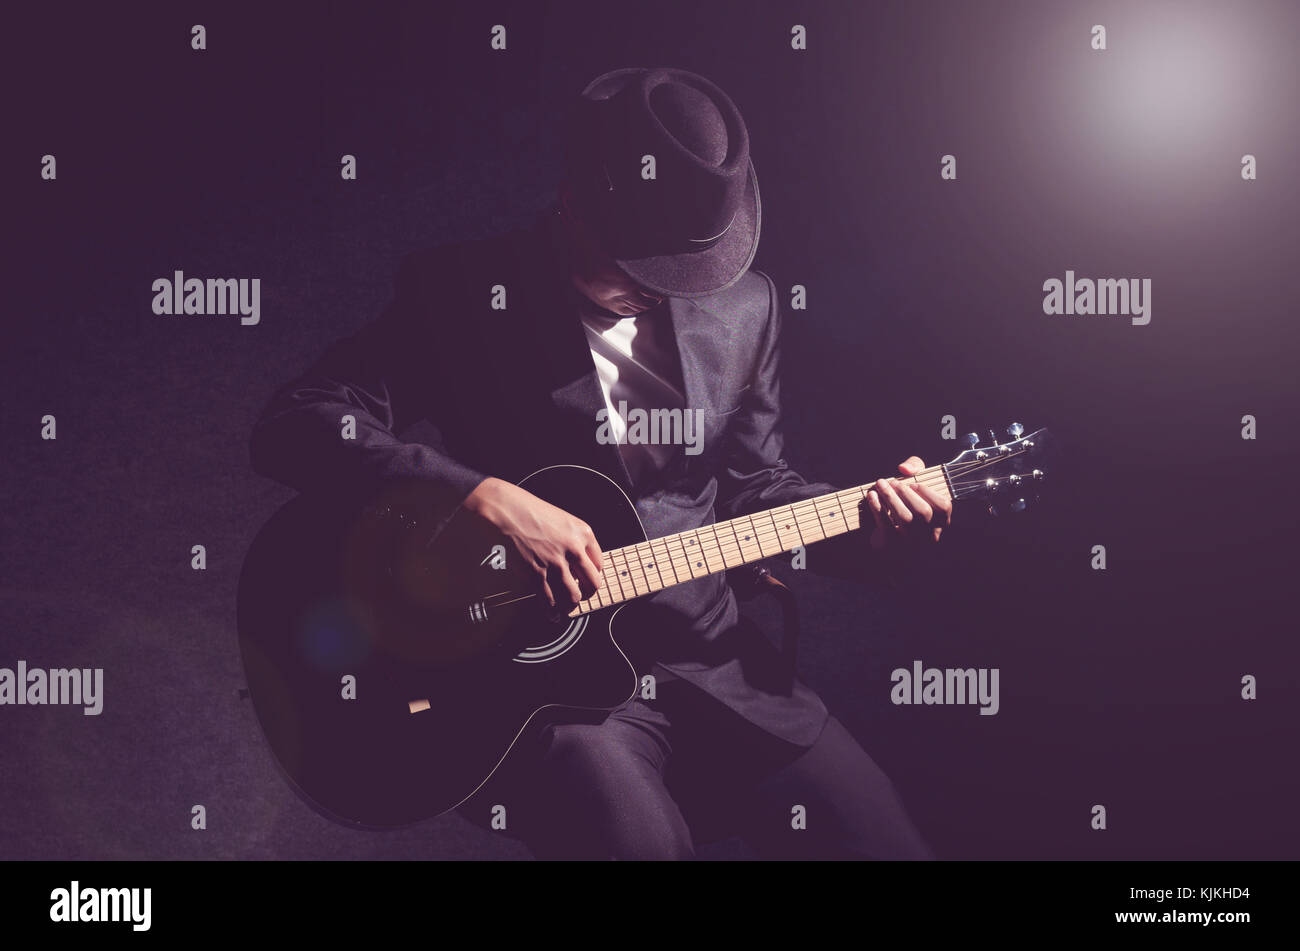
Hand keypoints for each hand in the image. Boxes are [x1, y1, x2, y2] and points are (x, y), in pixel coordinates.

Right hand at [463, 477, 603, 613]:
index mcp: (584, 533)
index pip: (599, 564)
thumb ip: (572, 540)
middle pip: (592, 584)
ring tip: (565, 609)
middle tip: (580, 597)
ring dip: (569, 607)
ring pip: (572, 597)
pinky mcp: (536, 573)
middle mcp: (574, 549)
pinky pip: (549, 600)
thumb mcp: (562, 519)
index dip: (592, 576)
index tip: (586, 581)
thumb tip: (575, 562)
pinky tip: (552, 614)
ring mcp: (556, 563)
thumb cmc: (529, 510)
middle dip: (586, 594)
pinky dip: (551, 612)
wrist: (505, 509)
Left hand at [865, 457, 952, 551]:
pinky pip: (886, 526)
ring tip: (880, 484)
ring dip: (890, 497)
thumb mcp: (914, 482)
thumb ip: (915, 466)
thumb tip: (905, 469)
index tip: (912, 484)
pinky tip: (871, 496)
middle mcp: (929, 535)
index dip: (928, 493)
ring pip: (905, 519)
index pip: (943, 507)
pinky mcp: (892, 547)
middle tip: (892, 482)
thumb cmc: (905, 504)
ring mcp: (911, 543)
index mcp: (940, 522)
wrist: (884, 536)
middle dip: (905, 493)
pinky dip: (877, 507)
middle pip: (923, 512)